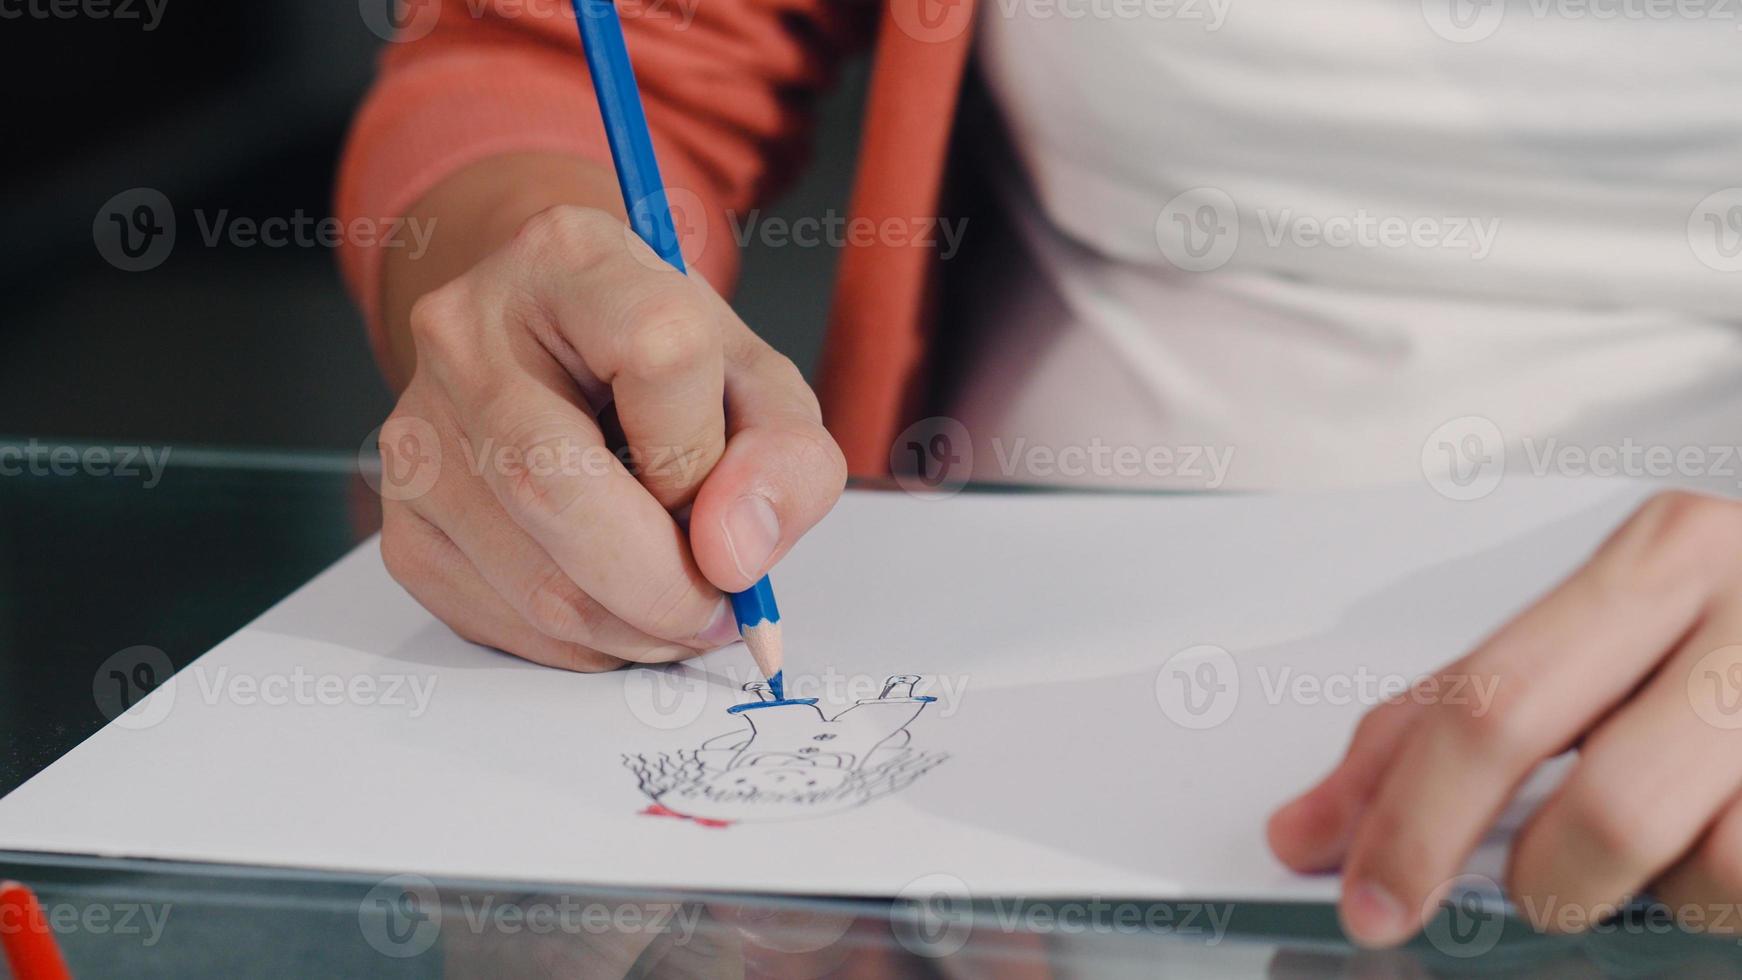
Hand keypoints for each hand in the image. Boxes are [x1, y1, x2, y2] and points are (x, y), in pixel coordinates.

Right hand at [376, 204, 844, 670]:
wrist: (565, 362)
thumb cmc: (668, 373)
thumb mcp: (758, 387)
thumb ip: (787, 459)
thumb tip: (733, 554)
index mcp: (570, 259)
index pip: (659, 353)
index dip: (706, 453)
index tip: (726, 490)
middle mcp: (465, 332)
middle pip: (558, 487)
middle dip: (667, 584)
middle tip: (720, 606)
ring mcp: (417, 430)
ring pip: (536, 580)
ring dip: (636, 627)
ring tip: (676, 600)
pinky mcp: (402, 521)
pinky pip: (504, 622)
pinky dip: (585, 643)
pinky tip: (615, 603)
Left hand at [1267, 490, 1741, 945]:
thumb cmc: (1728, 632)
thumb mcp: (1592, 640)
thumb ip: (1449, 718)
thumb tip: (1314, 825)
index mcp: (1662, 561)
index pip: (1494, 702)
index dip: (1403, 817)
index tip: (1354, 889)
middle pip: (1598, 803)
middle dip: (1518, 879)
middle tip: (1452, 902)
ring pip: (1698, 874)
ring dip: (1635, 893)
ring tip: (1649, 838)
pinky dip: (1715, 899)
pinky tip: (1717, 840)